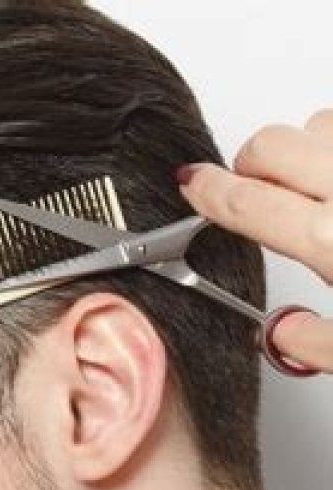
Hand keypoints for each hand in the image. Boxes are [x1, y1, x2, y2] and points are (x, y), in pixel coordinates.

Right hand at [177, 108, 332, 372]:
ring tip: (309, 185)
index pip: (244, 201)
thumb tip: (280, 334)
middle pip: (269, 145)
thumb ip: (314, 345)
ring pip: (316, 124)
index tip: (191, 184)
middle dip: (247, 166)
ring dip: (301, 149)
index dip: (205, 191)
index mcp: (332, 239)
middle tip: (252, 193)